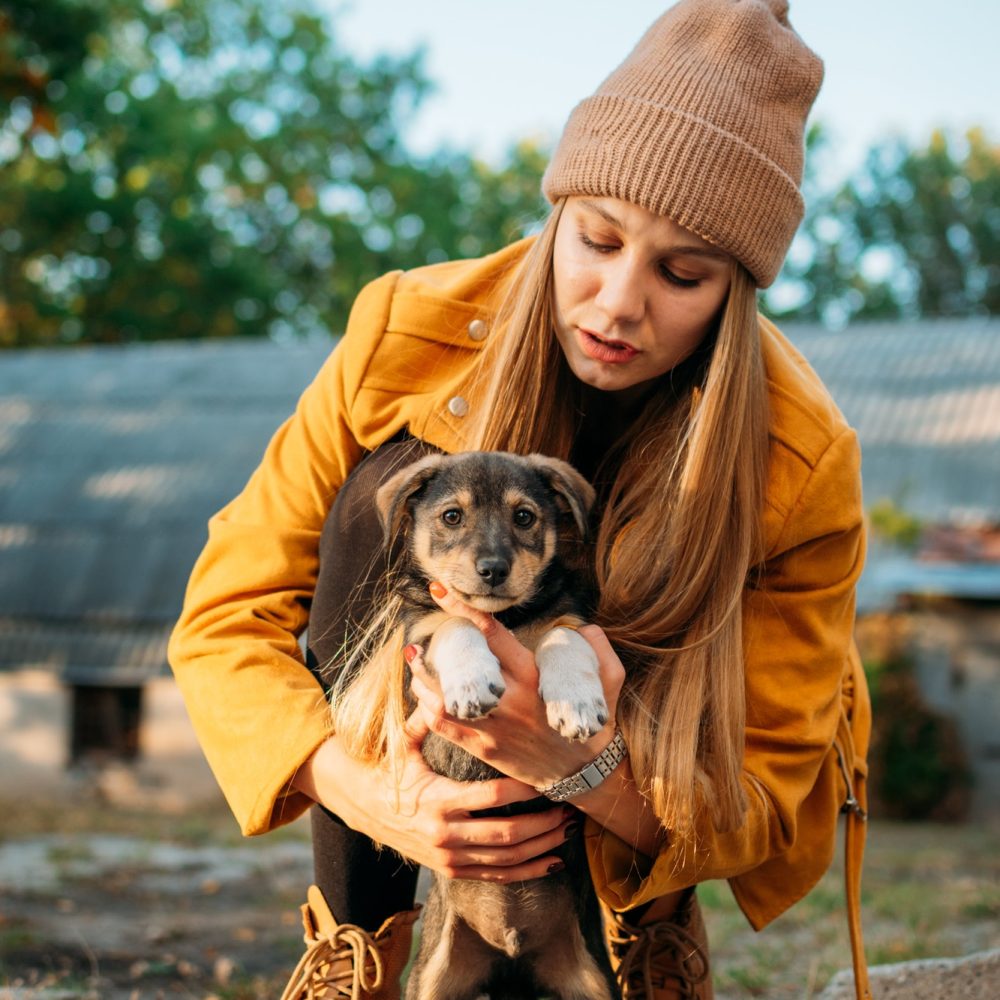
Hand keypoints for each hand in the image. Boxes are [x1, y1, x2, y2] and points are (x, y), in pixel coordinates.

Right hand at [293, 715, 575, 882]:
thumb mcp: (403, 742)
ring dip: (542, 847)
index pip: (490, 796)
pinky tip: (553, 860)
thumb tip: (439, 674)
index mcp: (436, 800)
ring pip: (506, 860)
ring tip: (569, 829)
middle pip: (506, 835)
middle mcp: (444, 835)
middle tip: (571, 807)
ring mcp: (448, 857)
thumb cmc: (387, 766)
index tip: (546, 775)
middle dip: (543, 823)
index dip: (522, 788)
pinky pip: (496, 876)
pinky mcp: (451, 870)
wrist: (358, 806)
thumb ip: (427, 715)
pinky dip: (528, 871)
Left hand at [407, 583, 625, 790]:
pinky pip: (444, 726)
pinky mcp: (484, 748)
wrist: (585, 775)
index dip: (464, 610)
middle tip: (414, 642)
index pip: (493, 635)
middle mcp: (510, 700)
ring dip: (422, 681)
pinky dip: (426, 709)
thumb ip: (600, 650)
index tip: (439, 590)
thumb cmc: (594, 723)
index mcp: (534, 677)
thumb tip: (584, 627)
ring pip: (443, 700)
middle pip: (460, 668)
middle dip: (432, 652)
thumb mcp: (610, 682)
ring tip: (413, 664)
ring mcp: (494, 726)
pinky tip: (422, 695)